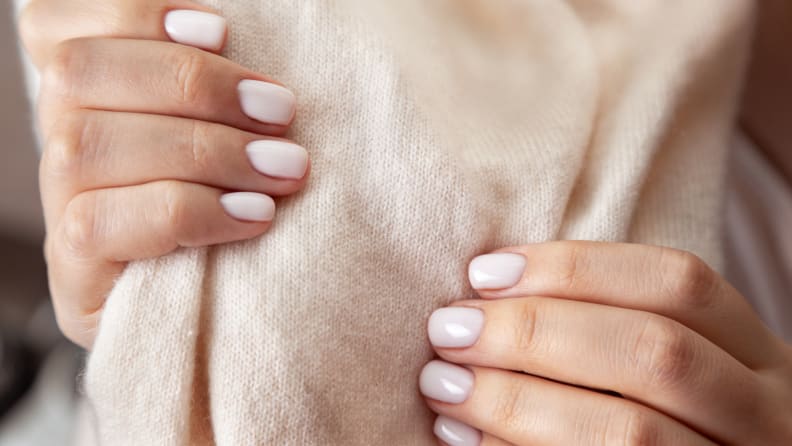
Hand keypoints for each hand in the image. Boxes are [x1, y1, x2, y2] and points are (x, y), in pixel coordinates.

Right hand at [18, 0, 309, 348]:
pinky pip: (100, 224)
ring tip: (283, 167)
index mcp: (91, 92)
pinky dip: (189, 211)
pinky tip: (254, 215)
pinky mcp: (72, 270)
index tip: (222, 31)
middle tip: (279, 110)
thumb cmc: (248, 195)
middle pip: (80, 74)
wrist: (241, 305)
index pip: (55, 22)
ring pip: (88, 145)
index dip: (129, 13)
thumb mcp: (237, 127)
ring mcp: (60, 206)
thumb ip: (214, 81)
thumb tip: (236, 33)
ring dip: (202, 150)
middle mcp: (62, 140)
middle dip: (193, 84)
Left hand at [420, 241, 791, 444]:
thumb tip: (487, 292)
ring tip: (442, 384)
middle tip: (448, 330)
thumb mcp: (671, 368)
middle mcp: (762, 413)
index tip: (484, 272)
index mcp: (755, 355)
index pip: (677, 282)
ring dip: (517, 401)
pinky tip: (467, 438)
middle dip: (534, 333)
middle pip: (651, 351)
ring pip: (630, 432)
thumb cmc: (669, 417)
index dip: (575, 267)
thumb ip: (606, 328)